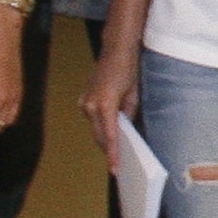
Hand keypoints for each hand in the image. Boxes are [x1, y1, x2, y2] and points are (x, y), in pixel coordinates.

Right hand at [80, 41, 141, 169]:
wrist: (116, 50)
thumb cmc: (128, 70)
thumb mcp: (134, 95)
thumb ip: (128, 114)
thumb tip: (125, 130)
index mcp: (105, 103)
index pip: (110, 135)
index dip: (113, 153)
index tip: (115, 168)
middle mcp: (90, 104)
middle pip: (99, 135)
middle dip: (109, 150)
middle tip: (118, 166)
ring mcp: (85, 102)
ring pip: (95, 128)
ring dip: (105, 139)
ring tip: (117, 154)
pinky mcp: (84, 99)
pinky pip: (93, 119)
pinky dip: (101, 127)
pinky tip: (111, 136)